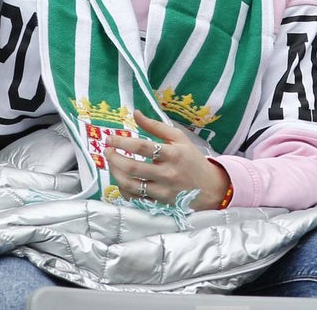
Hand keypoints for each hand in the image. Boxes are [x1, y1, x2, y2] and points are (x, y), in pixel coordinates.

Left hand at [104, 110, 230, 208]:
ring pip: (131, 185)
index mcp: (172, 154)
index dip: (122, 141)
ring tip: (112, 164)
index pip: (142, 146)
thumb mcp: (179, 138)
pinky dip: (124, 189)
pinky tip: (121, 179)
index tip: (110, 138)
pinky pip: (135, 198)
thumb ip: (156, 126)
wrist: (209, 188)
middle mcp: (167, 173)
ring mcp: (162, 190)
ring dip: (116, 173)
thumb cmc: (191, 159)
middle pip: (133, 167)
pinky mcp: (159, 203)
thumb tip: (135, 113)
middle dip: (115, 158)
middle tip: (107, 151)